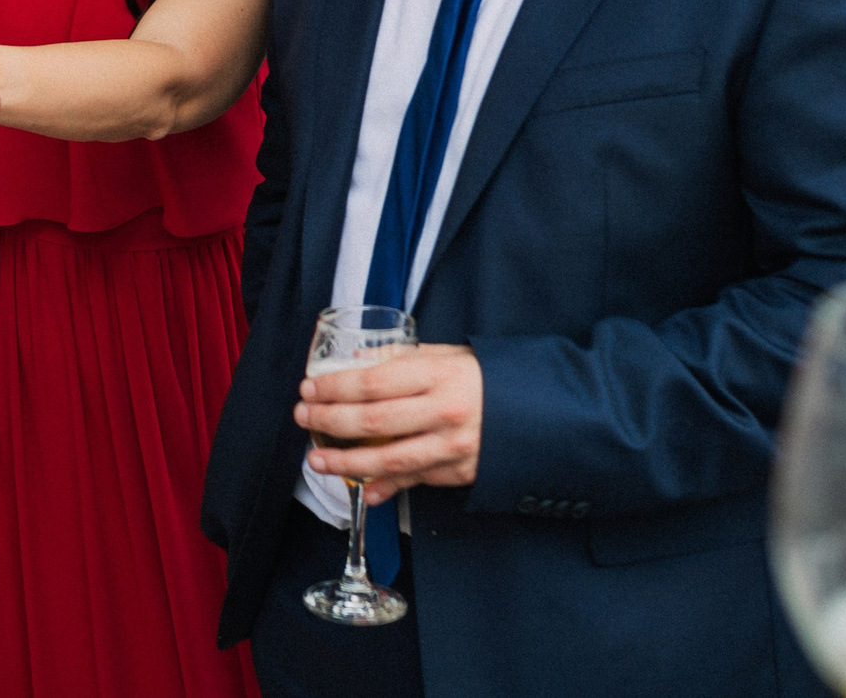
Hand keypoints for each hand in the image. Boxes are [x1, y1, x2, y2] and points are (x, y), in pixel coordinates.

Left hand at [298, 344, 482, 503]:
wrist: (542, 413)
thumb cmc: (488, 378)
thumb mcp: (448, 355)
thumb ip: (403, 358)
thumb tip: (358, 361)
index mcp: (438, 375)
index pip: (373, 382)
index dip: (334, 387)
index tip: (309, 388)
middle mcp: (443, 411)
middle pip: (373, 420)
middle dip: (329, 420)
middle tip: (303, 417)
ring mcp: (451, 446)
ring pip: (388, 459)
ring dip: (346, 462)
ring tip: (317, 459)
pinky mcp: (459, 473)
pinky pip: (415, 481)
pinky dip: (386, 487)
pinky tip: (362, 490)